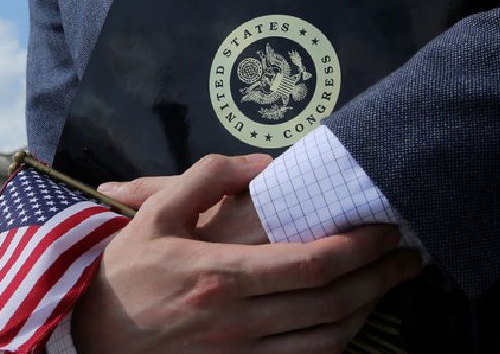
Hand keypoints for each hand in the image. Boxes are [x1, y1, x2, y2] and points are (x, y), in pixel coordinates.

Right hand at [73, 154, 420, 353]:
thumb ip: (207, 177)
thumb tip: (261, 163)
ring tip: (388, 285)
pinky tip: (348, 321)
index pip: (311, 265)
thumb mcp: (155, 212)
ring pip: (327, 340)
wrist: (90, 334)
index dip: (357, 248)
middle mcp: (239, 320)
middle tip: (408, 256)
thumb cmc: (125, 271)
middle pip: (332, 304)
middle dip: (380, 278)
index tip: (384, 230)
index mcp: (221, 275)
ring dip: (367, 311)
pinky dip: (336, 343)